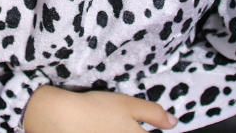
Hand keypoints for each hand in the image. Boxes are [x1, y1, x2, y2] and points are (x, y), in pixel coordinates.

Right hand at [24, 85, 176, 132]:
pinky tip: (103, 128)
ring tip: (110, 124)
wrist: (60, 118)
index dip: (153, 129)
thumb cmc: (96, 109)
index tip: (149, 125)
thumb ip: (154, 114)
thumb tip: (174, 123)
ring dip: (123, 131)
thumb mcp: (128, 104)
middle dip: (138, 130)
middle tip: (122, 121)